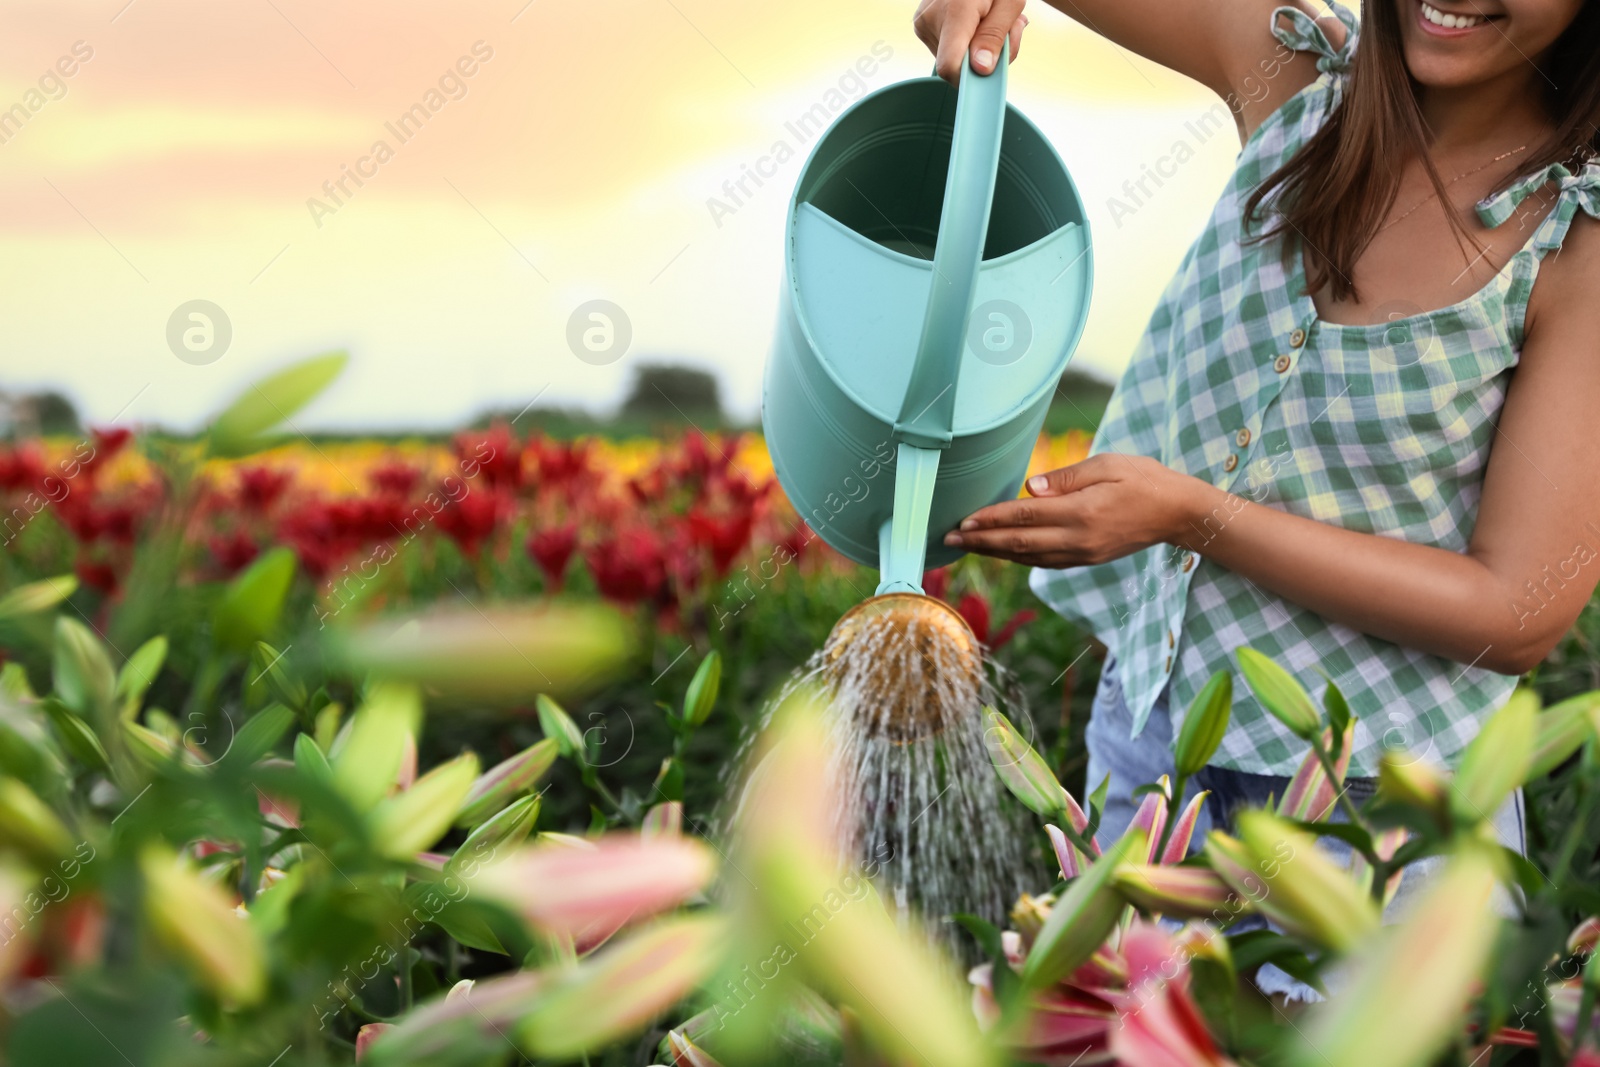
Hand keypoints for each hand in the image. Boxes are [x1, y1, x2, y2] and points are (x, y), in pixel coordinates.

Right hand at [912, 0, 1027, 83]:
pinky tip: (974, 23)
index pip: (950, 66)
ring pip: (953, 60)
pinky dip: (966, 44)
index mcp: (955, 11)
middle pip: (957, 66)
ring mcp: (923, 24)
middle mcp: (932, 19)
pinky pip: (946, 50)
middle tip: (1005, 31)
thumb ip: (995, 36)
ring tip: (988, 22)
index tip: (989, 72)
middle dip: (985, 58)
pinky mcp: (922, 27)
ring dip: (977, 50)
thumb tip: (981, 68)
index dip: (970, 79)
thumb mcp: (1009, 3)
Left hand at [942, 453, 1208, 566]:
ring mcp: (1083, 554)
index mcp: (1083, 513)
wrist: (1179, 514)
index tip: (964, 521)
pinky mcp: (1087, 559)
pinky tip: (1001, 551)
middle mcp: (1079, 539)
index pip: (1026, 517)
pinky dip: (1018, 558)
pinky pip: (1044, 562)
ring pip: (1029, 558)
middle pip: (1020, 544)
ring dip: (994, 552)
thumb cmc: (1144, 479)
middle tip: (948, 540)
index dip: (992, 520)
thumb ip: (1066, 477)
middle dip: (981, 541)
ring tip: (965, 546)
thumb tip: (1029, 487)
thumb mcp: (1109, 465)